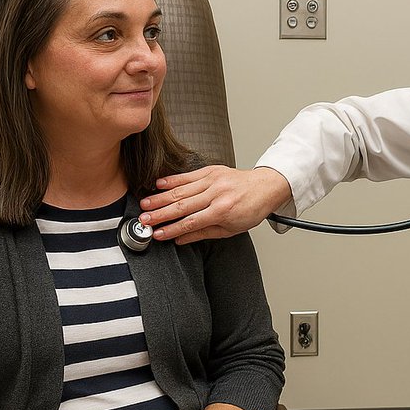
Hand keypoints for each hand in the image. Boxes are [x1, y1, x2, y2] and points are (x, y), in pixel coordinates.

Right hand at [138, 165, 291, 244]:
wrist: (265, 187)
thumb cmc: (250, 210)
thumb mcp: (230, 229)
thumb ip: (203, 233)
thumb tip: (180, 240)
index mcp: (222, 211)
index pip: (191, 223)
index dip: (172, 230)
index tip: (157, 235)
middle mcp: (216, 194)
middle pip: (182, 206)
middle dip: (160, 214)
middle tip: (143, 220)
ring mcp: (213, 180)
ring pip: (181, 190)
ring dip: (160, 198)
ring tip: (144, 205)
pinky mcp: (211, 170)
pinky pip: (187, 176)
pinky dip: (172, 180)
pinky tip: (158, 185)